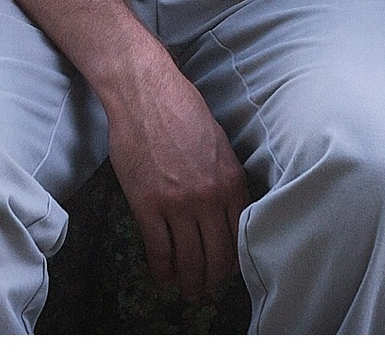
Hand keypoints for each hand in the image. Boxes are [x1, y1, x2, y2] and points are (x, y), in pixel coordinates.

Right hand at [98, 55, 250, 301]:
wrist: (144, 93)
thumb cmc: (181, 109)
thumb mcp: (219, 143)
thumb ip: (226, 177)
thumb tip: (229, 208)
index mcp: (231, 182)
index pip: (240, 236)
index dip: (234, 261)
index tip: (228, 270)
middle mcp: (209, 198)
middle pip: (218, 255)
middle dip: (213, 279)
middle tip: (207, 289)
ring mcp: (177, 204)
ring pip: (189, 259)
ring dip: (189, 282)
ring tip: (187, 290)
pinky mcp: (147, 205)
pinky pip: (158, 249)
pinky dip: (161, 269)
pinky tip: (162, 277)